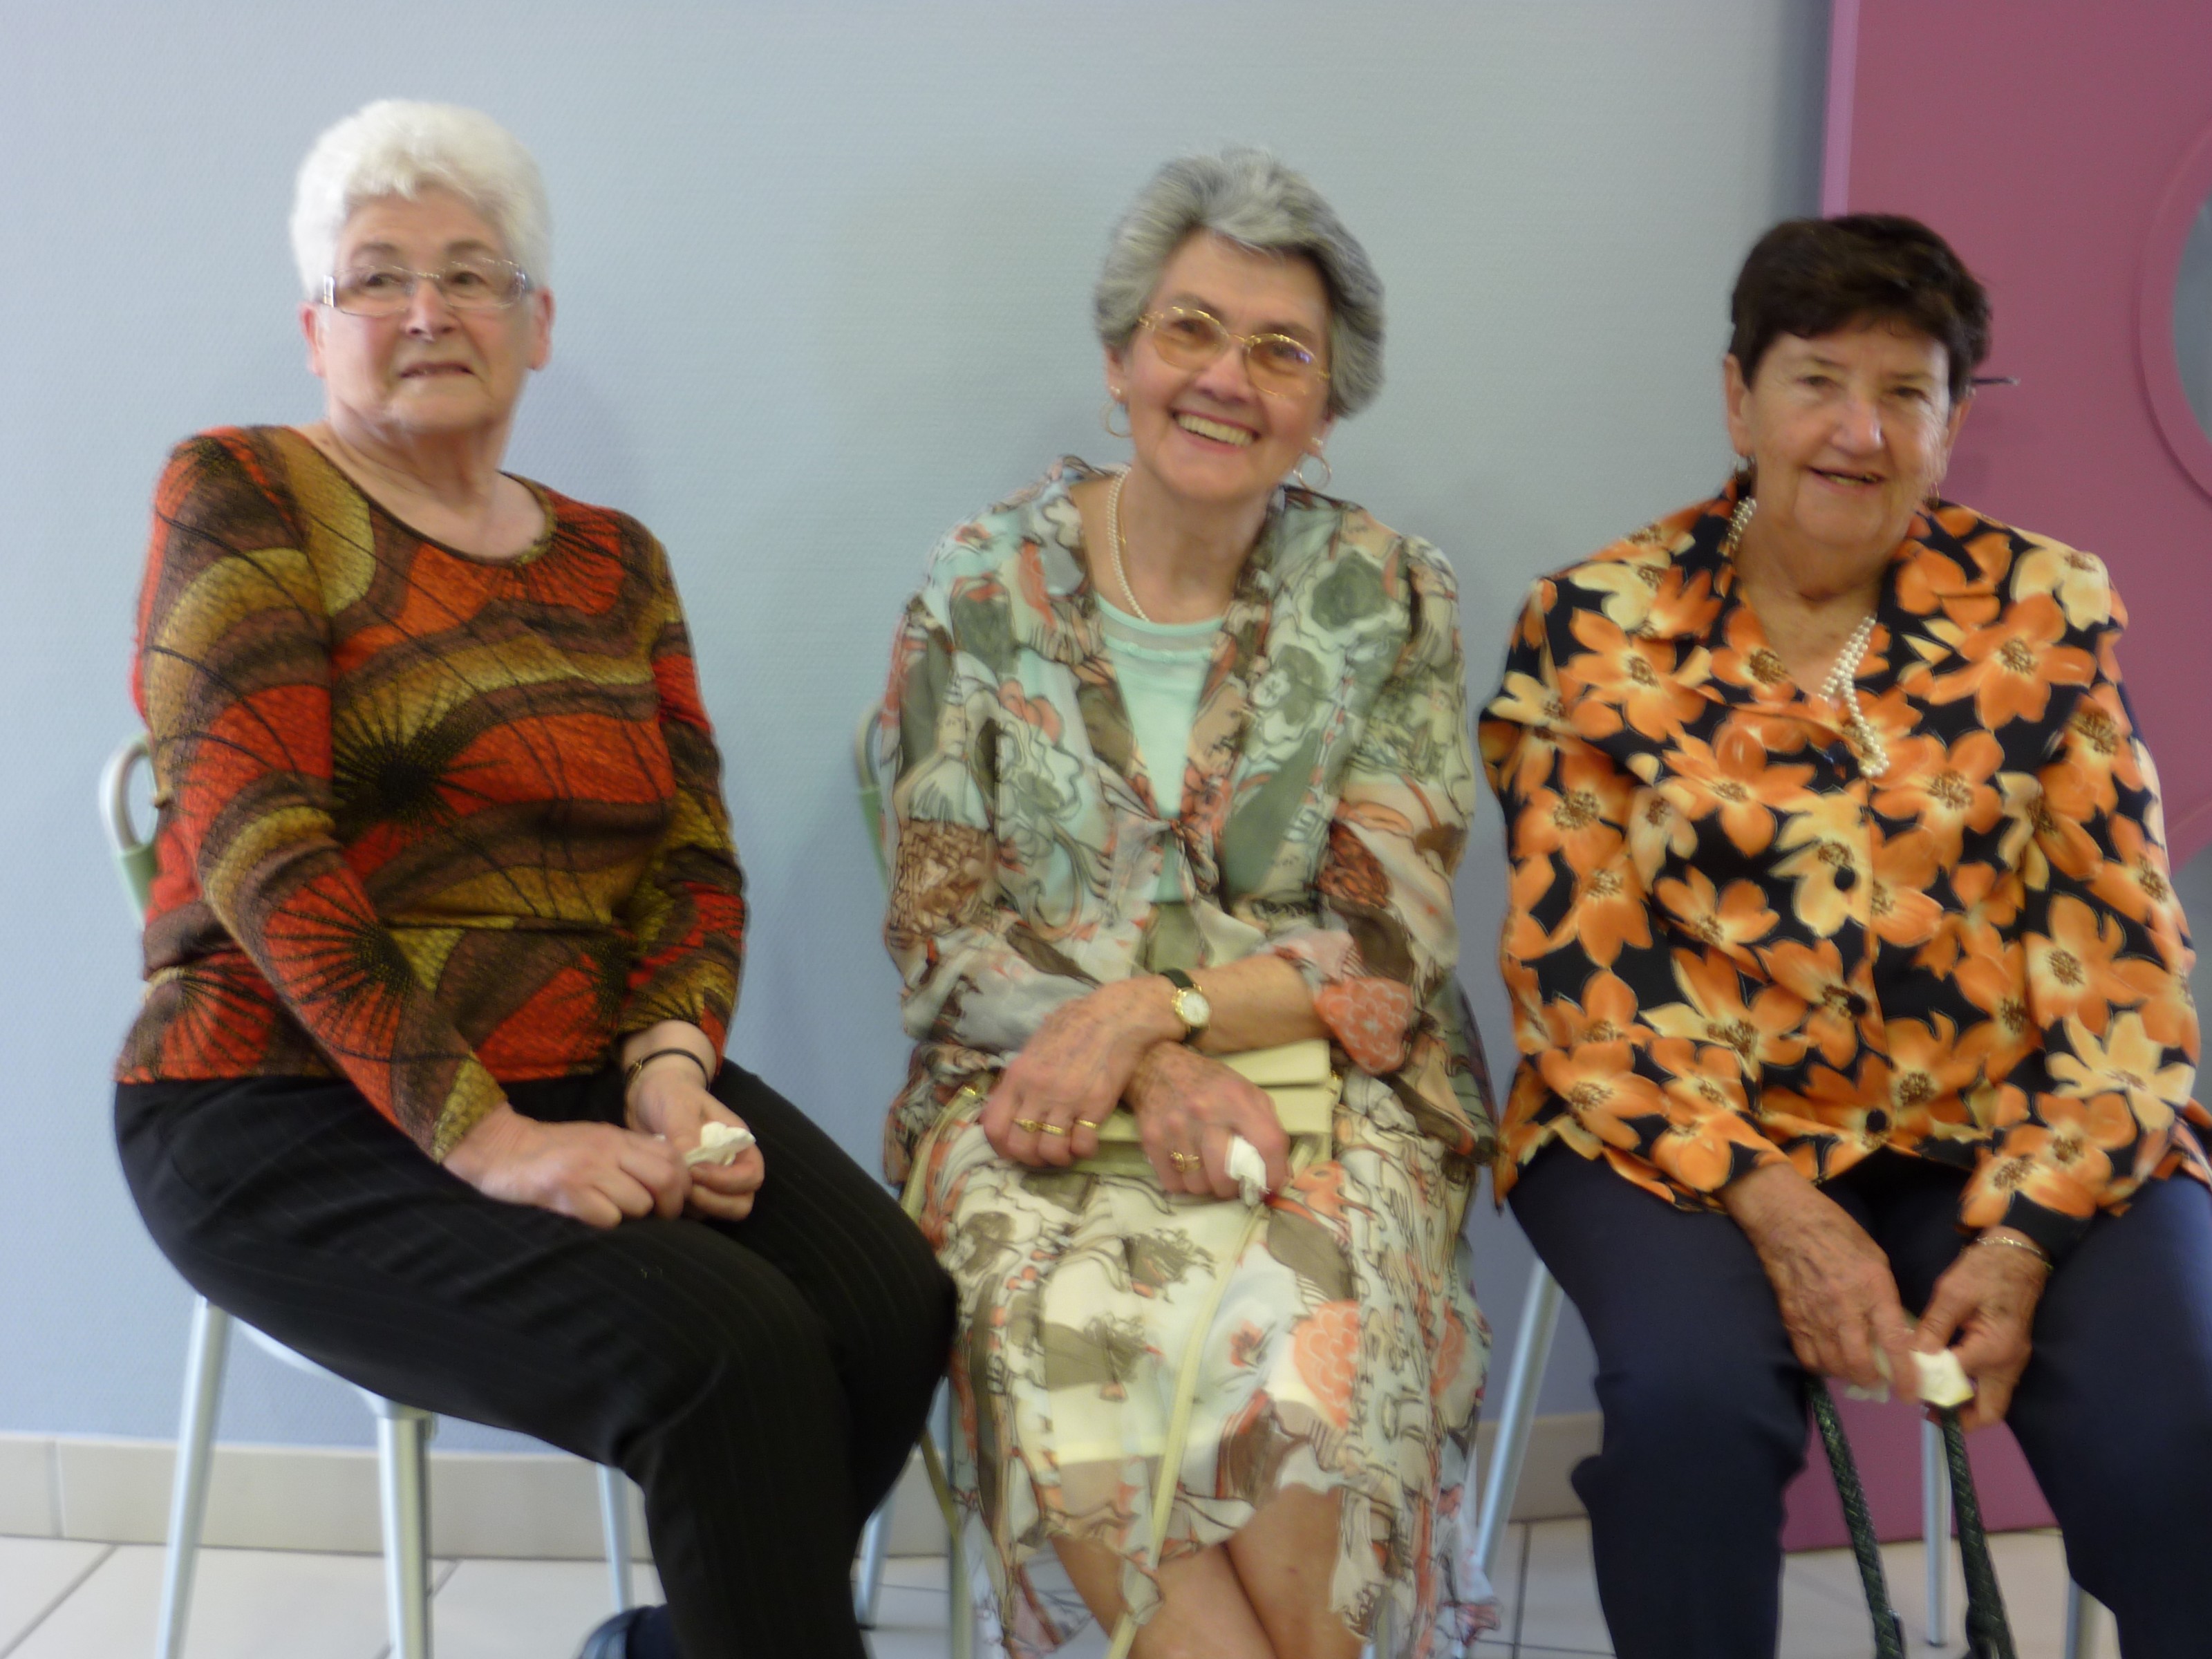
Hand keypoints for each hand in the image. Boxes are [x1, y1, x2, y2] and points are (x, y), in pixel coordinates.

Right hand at [445, 1104, 688, 1228]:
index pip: (673, 1156)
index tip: (674, 1201)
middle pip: (667, 1178)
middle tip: (659, 1218)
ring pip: (639, 1202)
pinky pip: (607, 1217)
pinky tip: (589, 1215)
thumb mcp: (597, 1140)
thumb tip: (669, 1175)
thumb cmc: (553, 1149)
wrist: (501, 1147)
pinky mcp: (566, 1190)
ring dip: (633, 1216)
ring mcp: (588, 1169)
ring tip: (613, 1212)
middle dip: (670, 1206)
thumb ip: (629, 1153)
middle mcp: (609, 1150)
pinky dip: (605, 1222)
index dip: (683, 1183)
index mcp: (619, 1137)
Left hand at [626, 1059, 765, 1222]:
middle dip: (714, 1202)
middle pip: (741, 1202)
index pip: (751, 1176)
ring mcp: (710, 1181)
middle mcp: (729, 1166)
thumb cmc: (672, 1096)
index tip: (694, 1171)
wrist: (648, 1098)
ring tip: (670, 1189)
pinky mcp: (690, 1190)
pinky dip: (681, 1209)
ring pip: (718, 1211)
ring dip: (696, 1207)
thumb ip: (686, 1135)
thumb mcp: (679, 1107)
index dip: (727, 1181)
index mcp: (738, 1143)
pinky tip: (661, 1192)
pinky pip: (695, 1212)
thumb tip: (689, 1166)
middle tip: (683, 1189)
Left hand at [982, 978, 1181, 1167]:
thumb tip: (1011, 1100)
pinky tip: (1087, 1142)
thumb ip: (1022, 1076)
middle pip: (1020, 1146)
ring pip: (1050, 1151)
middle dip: (1030, 1159)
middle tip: (1043, 1155)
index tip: (1014, 1150)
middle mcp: (1037, 1091)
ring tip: (1067, 1151)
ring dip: (1058, 1158)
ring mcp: (1066, 1100)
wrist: (1114, 1016)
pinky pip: (1082, 1145)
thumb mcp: (1036, 1046)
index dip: (1001, 1147)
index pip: (993, 1126)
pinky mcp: (1095, 1106)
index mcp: (1018, 1076)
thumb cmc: (1075, 1024)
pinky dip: (1084, 1151)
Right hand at [1123, 1043, 1291, 1199]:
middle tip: (1233, 1180)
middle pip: (1226, 1177)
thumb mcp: (1247, 1092)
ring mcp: (1175, 1127)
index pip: (1267, 1144)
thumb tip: (1279, 1175)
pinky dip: (1183, 1182)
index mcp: (1236, 1098)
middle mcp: (1205, 1112)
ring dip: (1207, 1185)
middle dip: (1234, 1188)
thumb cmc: (1209, 1082)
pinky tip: (1187, 1166)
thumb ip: (1268, 1128)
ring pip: (1198, 1185)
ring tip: (1208, 1170)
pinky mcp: (1151, 1138)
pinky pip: (1173, 1184)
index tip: (1270, 1186)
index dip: (1273, 1174)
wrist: (1157, 1065)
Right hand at [1722, 1163, 1917, 1392]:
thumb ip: (1884, 1299)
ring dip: (1847, 1375)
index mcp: (1872, 1289)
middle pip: (1858, 1364)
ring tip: (1855, 1372)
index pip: (1893, 1343)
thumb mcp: (1876, 1261)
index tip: (1910, 1393)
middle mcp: (1844, 1308)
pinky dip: (1821, 1366)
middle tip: (1879, 1384)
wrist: (1788, 1221)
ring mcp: (1814, 1315)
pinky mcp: (1792, 1318)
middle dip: (1872, 1382)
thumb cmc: (1838, 1234)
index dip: (1905, 1375)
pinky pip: (1807, 1357)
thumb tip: (1893, 1332)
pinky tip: (1829, 1360)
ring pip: (1832, 1365)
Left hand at [1913, 1232, 2048, 1429]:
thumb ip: (1934, 1328)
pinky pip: (1992, 1383)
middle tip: (1929, 1413)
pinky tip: (1947, 1377)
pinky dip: (1972, 1388)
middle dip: (1960, 1419)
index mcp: (1994, 1350)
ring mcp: (2013, 1361)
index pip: (1957, 1381)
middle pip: (1989, 1411)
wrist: (2018, 1254)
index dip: (1931, 1385)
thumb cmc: (1986, 1270)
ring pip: (1992, 1400)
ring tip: (1932, 1396)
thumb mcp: (1952, 1293)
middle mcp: (2009, 1364)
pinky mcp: (2010, 1354)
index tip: (1907, 1384)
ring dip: (1965, 1404)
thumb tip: (1914, 1356)